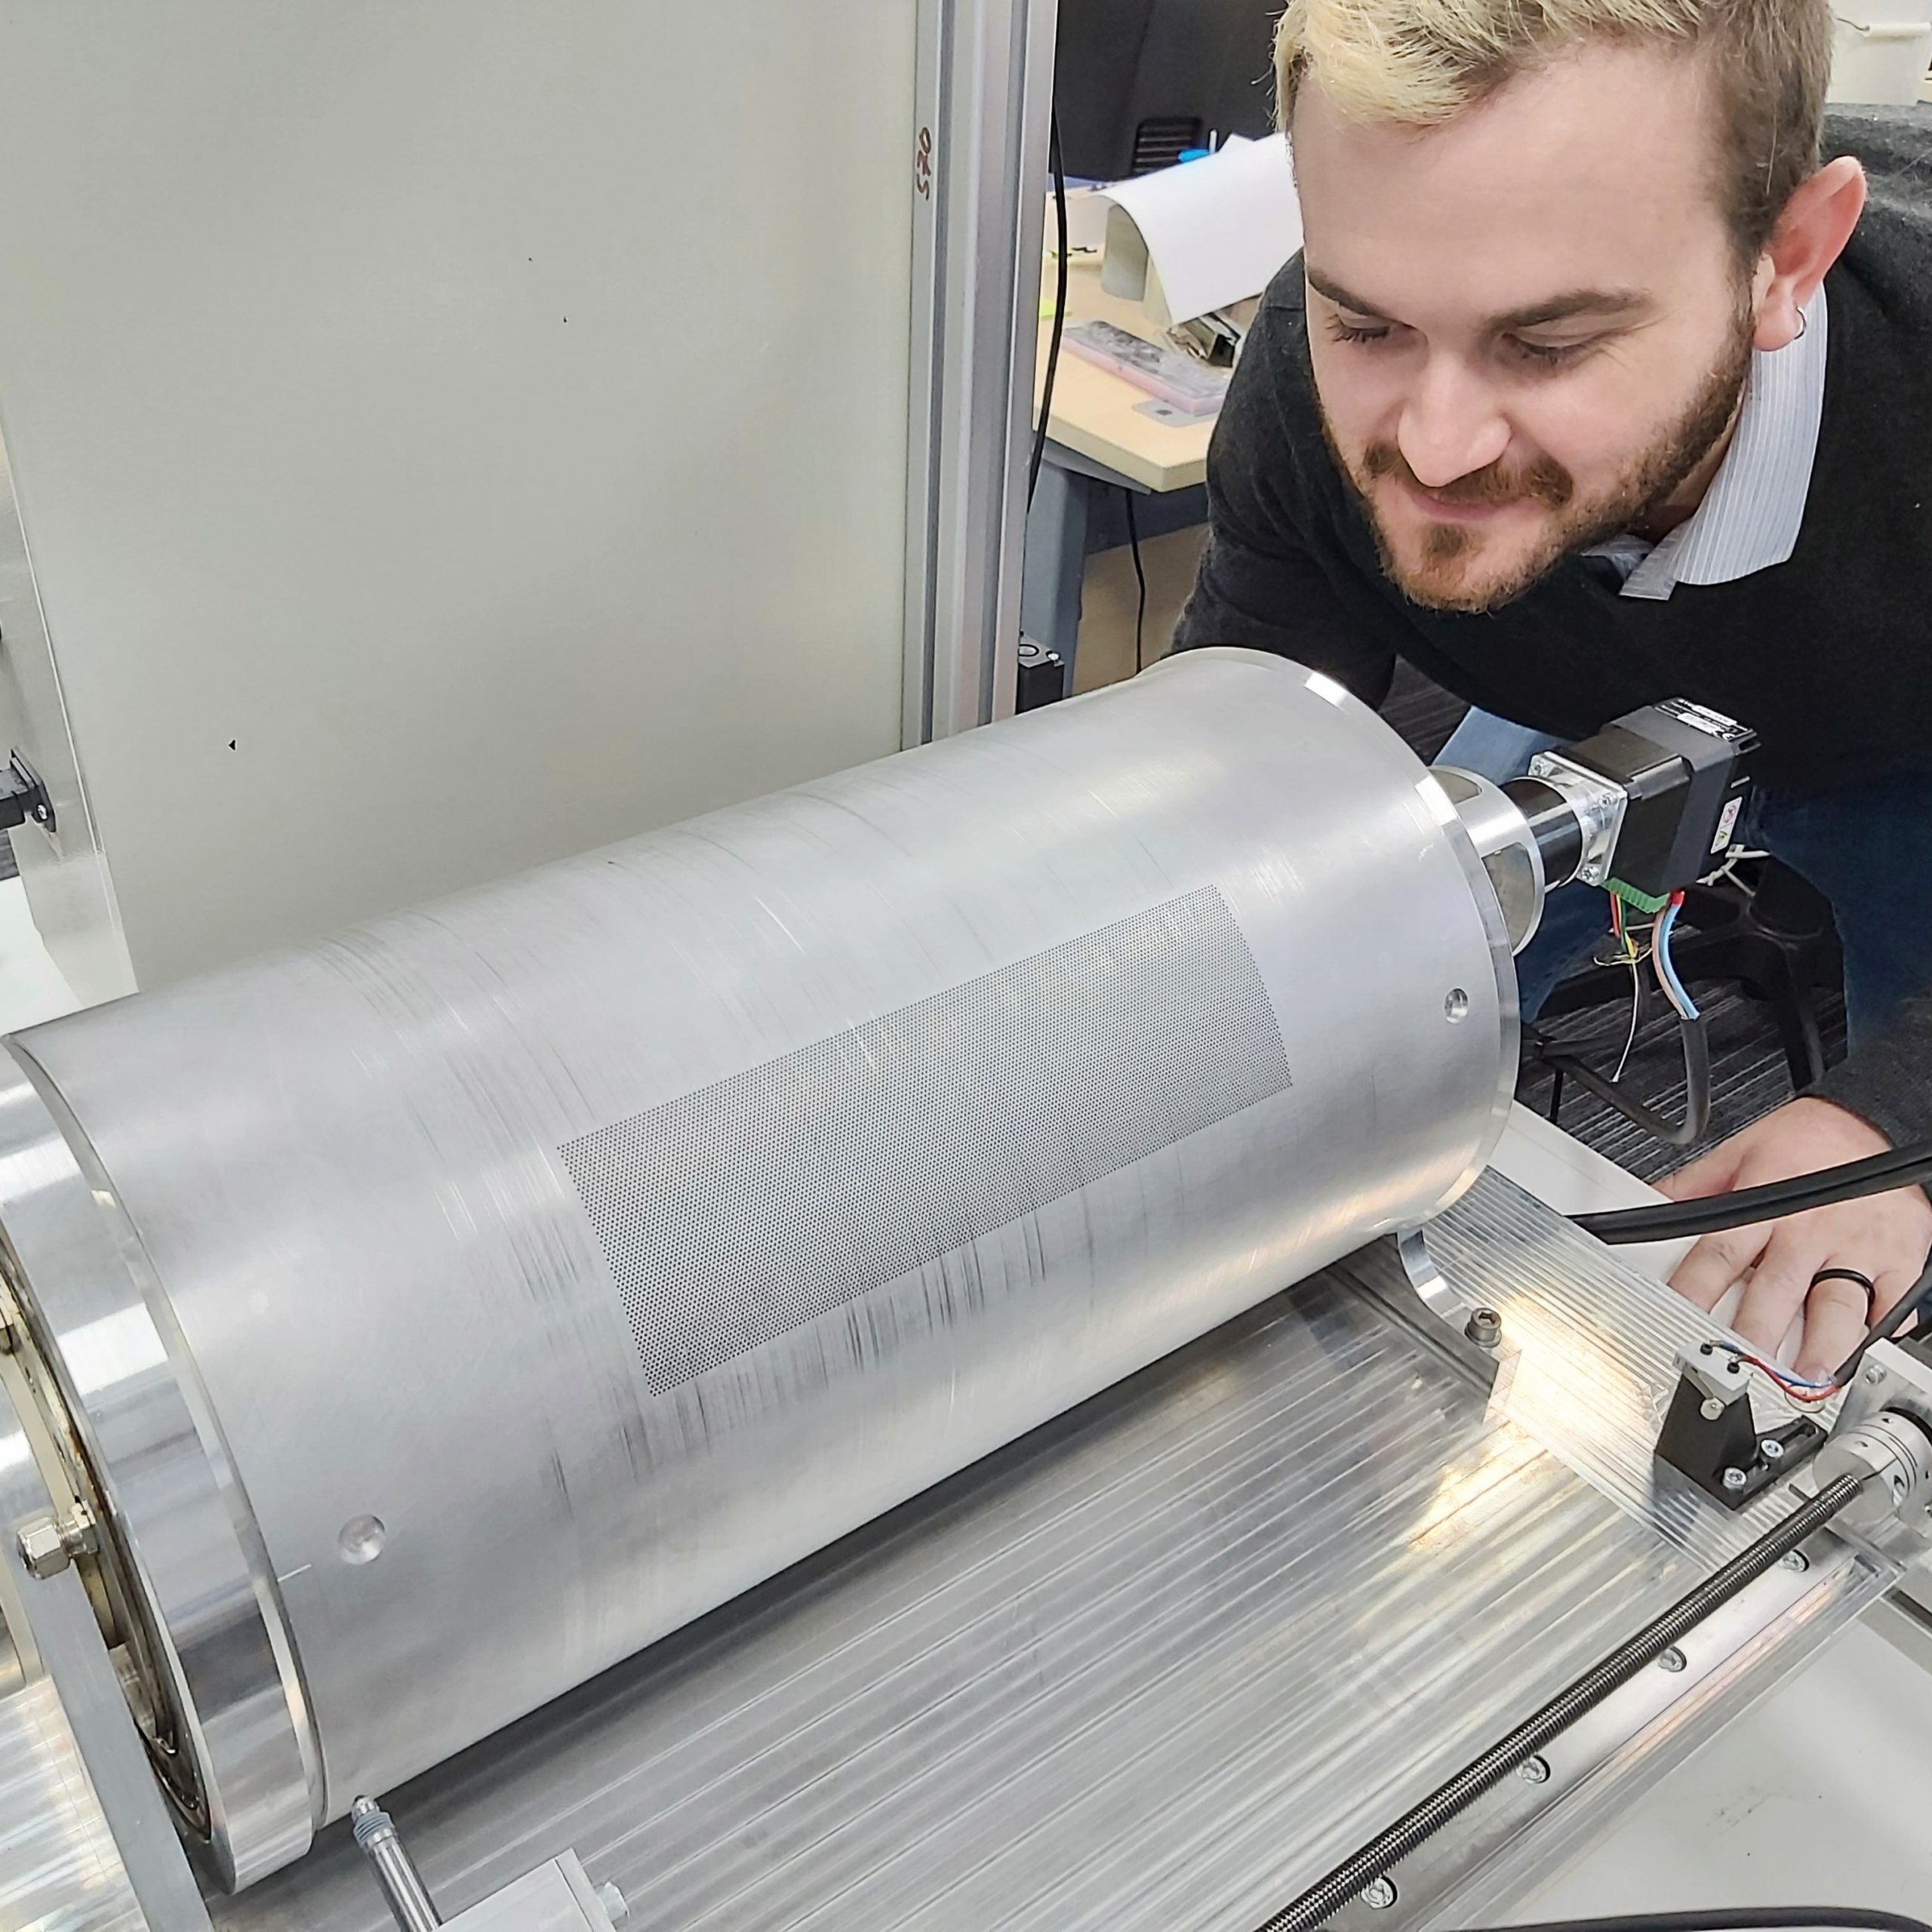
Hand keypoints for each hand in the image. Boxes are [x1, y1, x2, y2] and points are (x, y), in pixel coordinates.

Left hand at [1661, 1097, 1931, 1382]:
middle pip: (1776, 1291)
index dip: (1695, 1291)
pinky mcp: (1900, 1256)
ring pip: (1838, 1306)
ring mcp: (1856, 1246)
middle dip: (1758, 1334)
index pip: (1719, 1255)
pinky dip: (1881, 1330)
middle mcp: (1809, 1229)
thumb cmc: (1803, 1141)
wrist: (1871, 1119)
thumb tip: (1648, 1206)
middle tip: (1743, 1369)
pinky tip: (1864, 1353)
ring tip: (1810, 1379)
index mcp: (1763, 1205)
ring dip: (1823, 1347)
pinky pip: (1893, 1301)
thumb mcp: (1737, 1152)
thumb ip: (1693, 1187)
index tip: (1679, 1323)